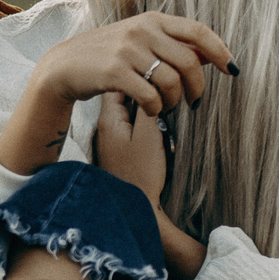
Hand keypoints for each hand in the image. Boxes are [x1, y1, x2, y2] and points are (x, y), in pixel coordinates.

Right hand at [0, 12, 232, 177]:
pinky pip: (150, 95)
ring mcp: (127, 49)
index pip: (198, 31)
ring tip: (167, 107)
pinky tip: (151, 110)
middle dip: (198, 87)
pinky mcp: (114, 72)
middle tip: (195, 102)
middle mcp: (142, 30)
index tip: (232, 69)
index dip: (220, 50)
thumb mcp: (139, 42)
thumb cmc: (107, 57)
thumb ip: (172, 45)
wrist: (64, 66)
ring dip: (174, 101)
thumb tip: (211, 55)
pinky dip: (156, 108)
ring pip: (171, 81)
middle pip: (189, 61)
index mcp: (153, 19)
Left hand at [92, 90, 206, 279]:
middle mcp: (107, 125)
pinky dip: (150, 118)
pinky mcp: (123, 151)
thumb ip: (152, 104)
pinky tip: (163, 123)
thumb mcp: (150, 135)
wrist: (134, 210)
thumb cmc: (140, 174)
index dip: (143, 72)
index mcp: (109, 118)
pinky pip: (137, 124)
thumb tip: (157, 80)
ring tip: (171, 101)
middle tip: (171, 81)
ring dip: (151, 102)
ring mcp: (113, 138)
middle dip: (149, 84)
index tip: (163, 69)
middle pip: (128, 91)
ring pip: (134, 107)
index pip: (123, 80)